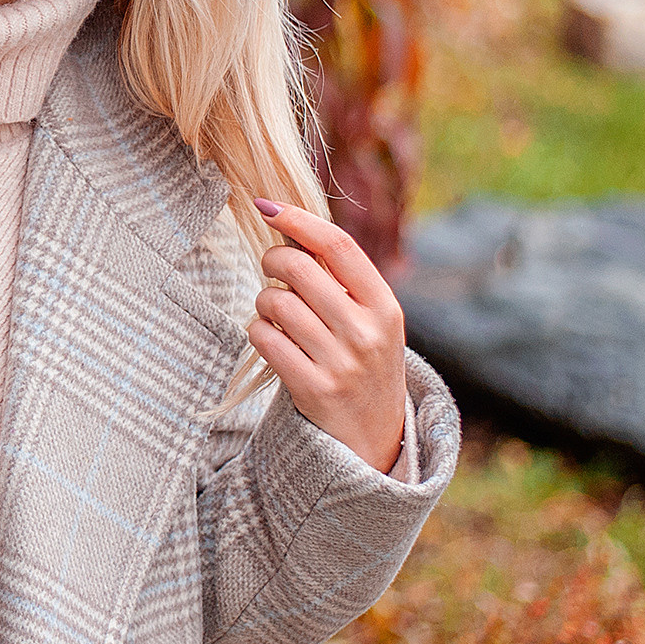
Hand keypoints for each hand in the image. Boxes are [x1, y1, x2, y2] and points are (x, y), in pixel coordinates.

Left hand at [247, 199, 407, 473]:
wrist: (376, 437)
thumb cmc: (364, 361)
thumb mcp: (371, 319)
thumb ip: (340, 277)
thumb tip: (289, 222)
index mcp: (385, 306)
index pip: (338, 245)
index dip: (297, 219)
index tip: (266, 206)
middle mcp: (367, 332)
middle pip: (298, 268)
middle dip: (272, 261)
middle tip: (273, 271)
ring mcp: (341, 363)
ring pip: (275, 302)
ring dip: (264, 301)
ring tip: (277, 314)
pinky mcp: (313, 389)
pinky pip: (264, 338)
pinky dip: (258, 331)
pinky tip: (272, 338)